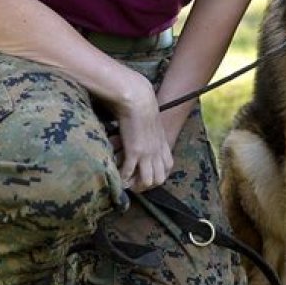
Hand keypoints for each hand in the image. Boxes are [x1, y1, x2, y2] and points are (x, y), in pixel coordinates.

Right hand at [112, 73, 173, 192]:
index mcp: (163, 143)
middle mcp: (157, 151)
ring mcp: (147, 153)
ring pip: (147, 181)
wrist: (139, 100)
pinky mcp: (134, 152)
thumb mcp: (151, 121)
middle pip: (159, 178)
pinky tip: (118, 176)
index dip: (159, 174)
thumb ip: (150, 130)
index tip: (147, 175)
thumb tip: (142, 132)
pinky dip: (123, 178)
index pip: (167, 166)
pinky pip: (129, 173)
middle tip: (135, 183)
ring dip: (135, 184)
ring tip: (126, 182)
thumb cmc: (143, 105)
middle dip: (147, 185)